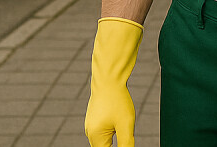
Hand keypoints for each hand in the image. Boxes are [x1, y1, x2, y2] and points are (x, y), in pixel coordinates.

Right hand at [85, 18, 142, 146]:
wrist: (109, 78)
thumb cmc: (117, 100)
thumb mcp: (126, 124)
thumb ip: (126, 144)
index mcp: (96, 137)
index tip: (125, 140)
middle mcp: (90, 132)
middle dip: (117, 144)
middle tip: (124, 130)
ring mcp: (91, 124)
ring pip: (104, 140)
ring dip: (115, 139)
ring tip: (120, 121)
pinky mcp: (95, 117)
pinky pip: (103, 131)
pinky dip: (112, 131)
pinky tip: (119, 120)